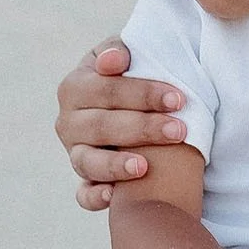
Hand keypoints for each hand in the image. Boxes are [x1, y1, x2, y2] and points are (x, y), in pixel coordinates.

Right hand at [56, 42, 191, 209]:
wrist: (132, 105)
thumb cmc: (133, 75)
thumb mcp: (125, 56)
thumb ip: (118, 51)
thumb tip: (114, 61)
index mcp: (76, 86)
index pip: (106, 89)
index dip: (142, 94)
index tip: (179, 99)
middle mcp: (69, 121)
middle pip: (101, 126)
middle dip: (142, 128)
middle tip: (179, 131)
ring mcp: (75, 152)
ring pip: (87, 162)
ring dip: (115, 165)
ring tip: (144, 167)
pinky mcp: (85, 180)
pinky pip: (84, 195)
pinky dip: (94, 197)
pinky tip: (113, 196)